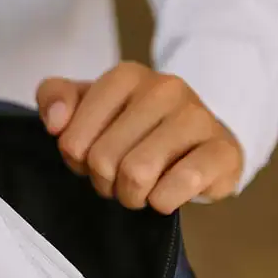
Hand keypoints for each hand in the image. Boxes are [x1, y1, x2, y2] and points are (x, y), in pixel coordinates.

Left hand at [36, 62, 242, 213]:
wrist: (197, 142)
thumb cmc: (133, 129)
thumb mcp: (86, 108)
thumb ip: (54, 98)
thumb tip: (55, 122)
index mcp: (125, 77)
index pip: (72, 139)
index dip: (77, 160)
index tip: (92, 156)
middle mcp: (164, 88)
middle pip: (103, 160)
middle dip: (105, 181)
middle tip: (119, 177)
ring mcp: (197, 117)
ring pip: (137, 174)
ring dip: (132, 195)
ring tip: (141, 187)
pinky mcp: (223, 150)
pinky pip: (180, 184)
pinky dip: (164, 200)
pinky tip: (167, 193)